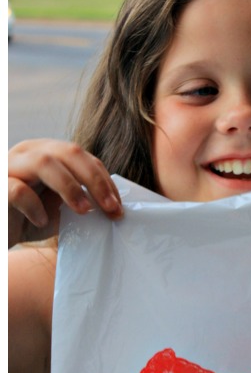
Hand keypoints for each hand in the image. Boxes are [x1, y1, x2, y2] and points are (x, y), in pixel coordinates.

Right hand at [8, 139, 122, 247]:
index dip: (104, 180)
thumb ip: (83, 201)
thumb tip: (115, 209)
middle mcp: (29, 152)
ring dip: (70, 188)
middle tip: (110, 208)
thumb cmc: (30, 218)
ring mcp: (10, 166)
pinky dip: (35, 207)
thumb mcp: (61, 208)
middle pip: (69, 152)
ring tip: (84, 211)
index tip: (118, 207)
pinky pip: (18, 190)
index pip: (84, 157)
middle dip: (95, 180)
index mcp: (49, 152)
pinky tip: (41, 221)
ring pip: (44, 163)